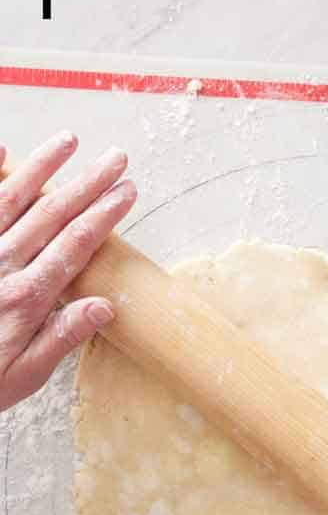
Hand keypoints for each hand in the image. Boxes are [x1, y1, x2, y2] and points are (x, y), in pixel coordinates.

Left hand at [0, 132, 135, 410]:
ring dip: (42, 167)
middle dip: (87, 183)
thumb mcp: (25, 375)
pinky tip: (1, 149)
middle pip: (51, 214)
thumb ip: (62, 337)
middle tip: (116, 157)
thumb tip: (104, 306)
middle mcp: (0, 267)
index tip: (128, 191)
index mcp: (25, 297)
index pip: (74, 245)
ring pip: (11, 199)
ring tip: (69, 139)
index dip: (104, 215)